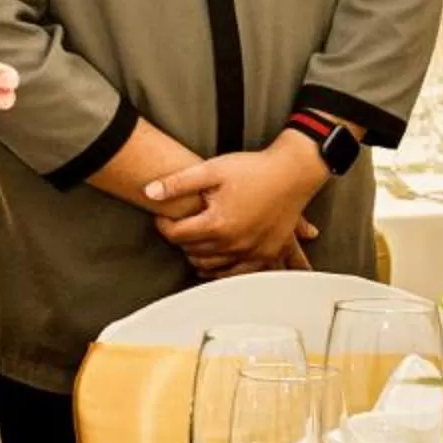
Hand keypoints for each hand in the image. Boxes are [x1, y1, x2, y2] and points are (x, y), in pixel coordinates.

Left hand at [145, 141, 327, 277]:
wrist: (293, 172)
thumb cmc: (255, 169)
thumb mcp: (212, 169)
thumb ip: (178, 183)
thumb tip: (149, 192)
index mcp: (217, 224)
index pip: (176, 235)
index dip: (163, 224)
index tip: (162, 216)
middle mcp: (233, 243)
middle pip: (192, 252)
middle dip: (181, 239)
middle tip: (179, 225)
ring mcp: (250, 252)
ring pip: (211, 267)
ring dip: (198, 257)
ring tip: (194, 241)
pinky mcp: (265, 255)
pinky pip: (237, 273)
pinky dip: (222, 271)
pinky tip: (215, 263)